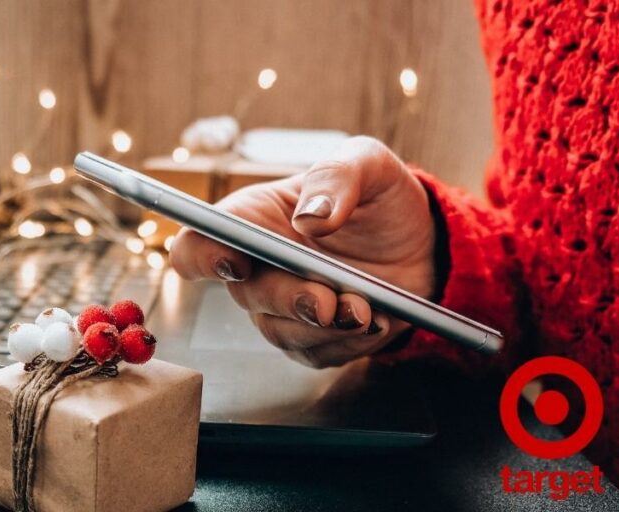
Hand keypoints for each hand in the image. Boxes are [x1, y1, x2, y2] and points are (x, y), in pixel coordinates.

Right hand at [169, 136, 436, 367]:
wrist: (419, 241)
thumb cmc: (378, 197)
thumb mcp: (368, 163)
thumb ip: (337, 176)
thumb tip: (311, 217)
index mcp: (252, 219)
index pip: (198, 243)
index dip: (203, 257)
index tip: (238, 263)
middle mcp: (256, 267)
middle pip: (245, 294)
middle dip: (287, 300)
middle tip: (325, 302)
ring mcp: (281, 307)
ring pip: (280, 332)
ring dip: (323, 328)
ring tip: (366, 310)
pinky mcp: (311, 339)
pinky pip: (316, 354)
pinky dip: (348, 343)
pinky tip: (378, 321)